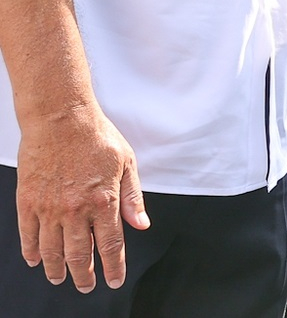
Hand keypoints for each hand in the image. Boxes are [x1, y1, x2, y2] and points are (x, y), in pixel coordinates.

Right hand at [14, 105, 147, 291]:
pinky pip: (28, 235)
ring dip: (57, 269)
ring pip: (52, 250)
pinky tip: (36, 260)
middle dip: (84, 275)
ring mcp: (49, 207)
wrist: (60, 118)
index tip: (114, 281)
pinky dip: (32, 252)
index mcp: (104, 201)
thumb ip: (132, 197)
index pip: (111, 245)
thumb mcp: (127, 163)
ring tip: (60, 279)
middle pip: (80, 254)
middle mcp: (76, 209)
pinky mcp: (28, 201)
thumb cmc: (96, 136)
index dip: (113, 267)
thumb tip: (141, 225)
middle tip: (87, 286)